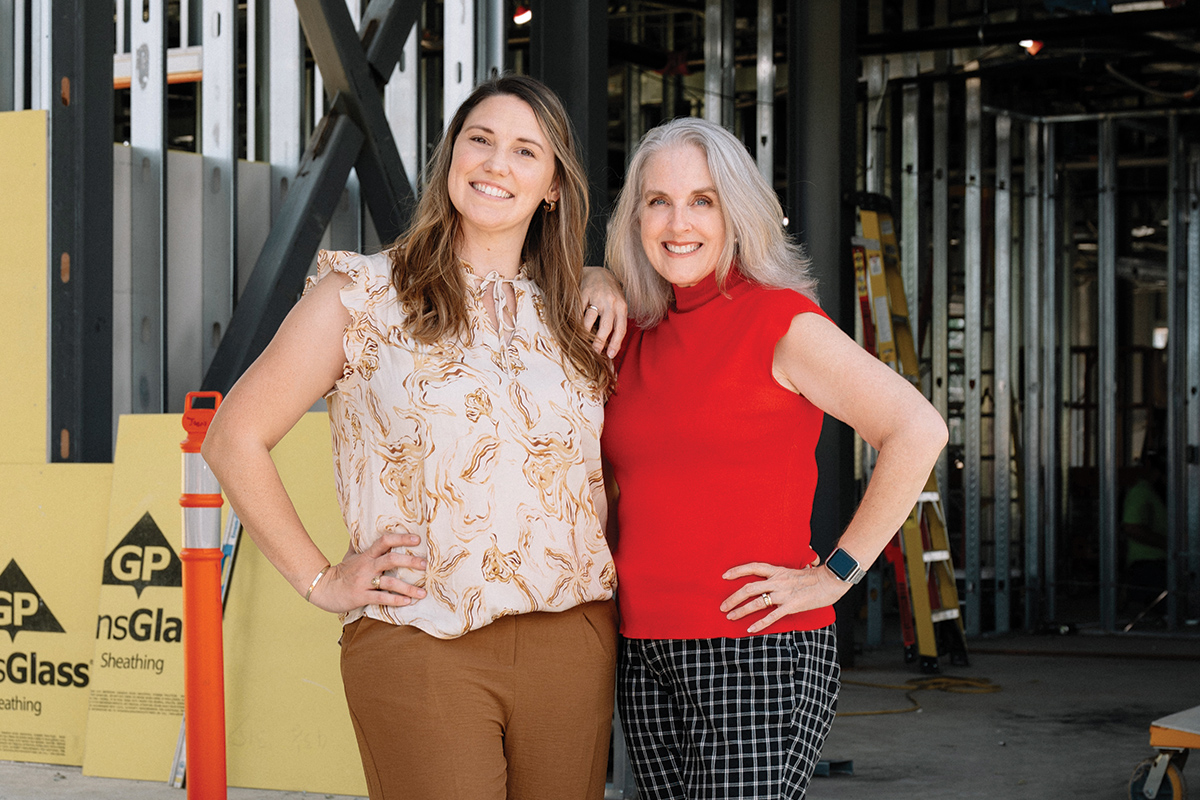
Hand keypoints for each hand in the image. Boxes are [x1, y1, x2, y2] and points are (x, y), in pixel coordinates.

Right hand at [308, 532, 427, 612]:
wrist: (323, 589)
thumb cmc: (340, 572)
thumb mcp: (350, 555)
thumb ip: (359, 544)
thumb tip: (362, 528)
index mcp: (366, 555)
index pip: (384, 541)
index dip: (401, 539)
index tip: (417, 539)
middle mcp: (367, 566)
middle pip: (390, 559)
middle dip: (410, 561)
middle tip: (425, 564)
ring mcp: (364, 582)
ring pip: (389, 582)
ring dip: (408, 588)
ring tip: (422, 593)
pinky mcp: (361, 596)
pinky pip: (381, 598)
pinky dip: (395, 600)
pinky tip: (407, 602)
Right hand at [580, 266, 627, 356]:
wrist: (601, 273)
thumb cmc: (611, 296)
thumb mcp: (619, 306)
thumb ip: (617, 323)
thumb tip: (612, 348)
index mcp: (622, 307)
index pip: (621, 329)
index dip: (615, 343)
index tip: (609, 355)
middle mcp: (611, 302)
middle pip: (606, 326)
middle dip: (600, 342)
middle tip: (594, 352)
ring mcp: (597, 297)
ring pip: (590, 319)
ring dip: (586, 333)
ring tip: (583, 342)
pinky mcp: (584, 292)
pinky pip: (579, 310)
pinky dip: (576, 321)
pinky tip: (574, 328)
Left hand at [720, 557, 845, 633]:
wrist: (830, 580)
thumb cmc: (814, 576)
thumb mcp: (795, 570)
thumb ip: (783, 573)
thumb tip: (776, 574)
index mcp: (777, 570)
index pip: (752, 567)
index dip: (737, 571)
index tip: (724, 576)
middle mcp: (777, 581)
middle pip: (748, 588)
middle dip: (733, 598)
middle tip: (722, 606)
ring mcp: (783, 593)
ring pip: (756, 602)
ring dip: (741, 610)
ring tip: (730, 617)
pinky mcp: (791, 605)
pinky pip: (772, 616)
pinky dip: (760, 623)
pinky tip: (750, 629)